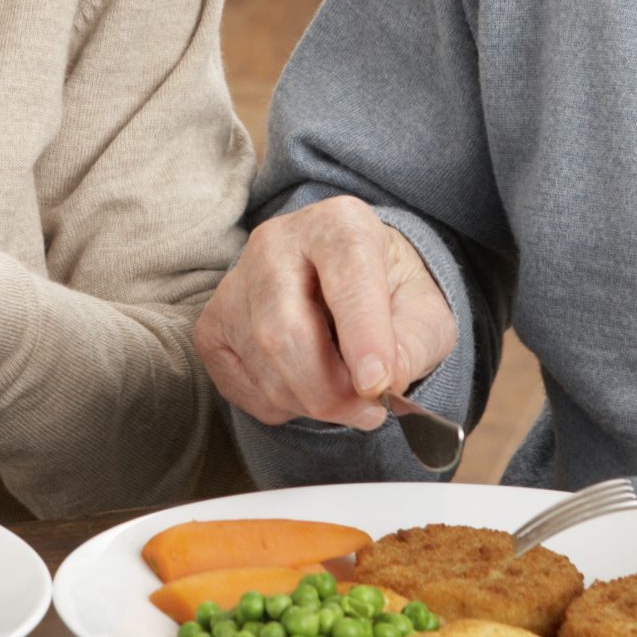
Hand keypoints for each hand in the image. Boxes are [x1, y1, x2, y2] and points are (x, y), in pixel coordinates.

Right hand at [194, 195, 457, 431]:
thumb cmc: (388, 294)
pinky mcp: (212, 324)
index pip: (347, 274)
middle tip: (369, 412)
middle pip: (286, 330)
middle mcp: (276, 243)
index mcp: (339, 224)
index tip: (378, 385)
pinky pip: (242, 384)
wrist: (344, 285)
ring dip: (312, 402)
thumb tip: (384, 382)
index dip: (363, 335)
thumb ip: (413, 344)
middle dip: (330, 390)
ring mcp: (235, 283)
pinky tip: (305, 383)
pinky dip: (282, 404)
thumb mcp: (425, 312)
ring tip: (344, 394)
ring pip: (265, 365)